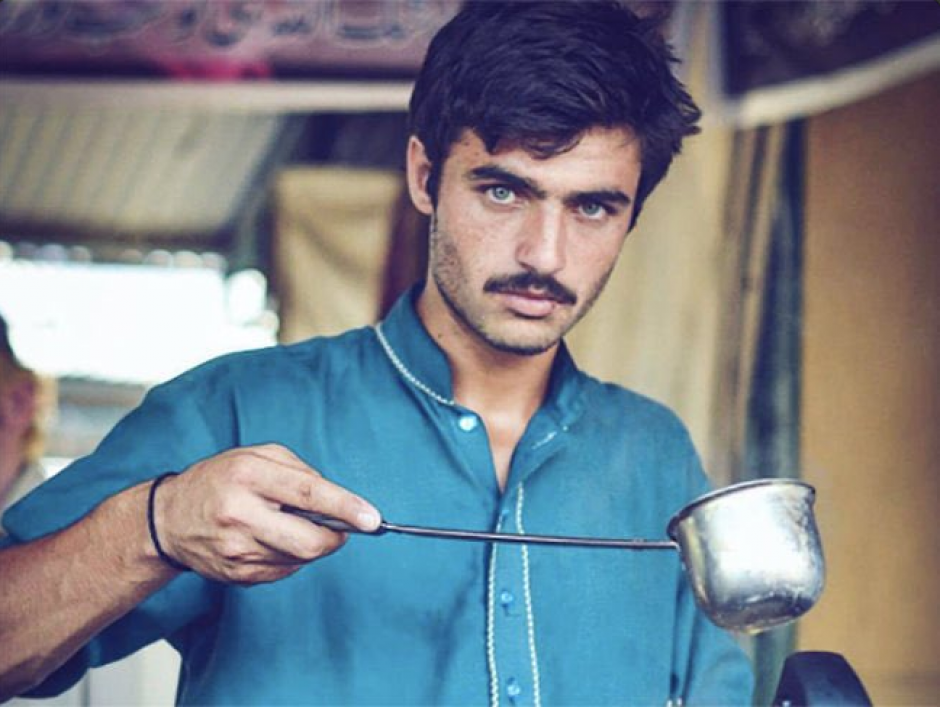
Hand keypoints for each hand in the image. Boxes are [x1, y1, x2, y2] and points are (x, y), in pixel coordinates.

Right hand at [153, 444, 379, 583]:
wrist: (168, 518)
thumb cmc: (221, 479)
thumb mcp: (256, 456)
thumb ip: (300, 471)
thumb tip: (337, 500)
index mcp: (249, 476)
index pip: (309, 493)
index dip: (345, 507)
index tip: (371, 518)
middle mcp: (241, 514)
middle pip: (309, 540)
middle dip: (336, 538)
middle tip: (341, 528)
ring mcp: (237, 550)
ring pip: (301, 558)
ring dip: (311, 544)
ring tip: (288, 525)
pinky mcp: (236, 575)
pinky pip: (285, 570)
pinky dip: (291, 556)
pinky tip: (272, 539)